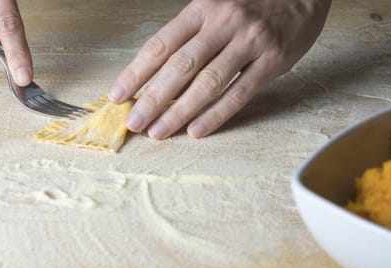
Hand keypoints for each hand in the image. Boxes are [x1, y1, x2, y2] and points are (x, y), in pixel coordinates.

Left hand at [108, 0, 331, 138]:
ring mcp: (249, 41)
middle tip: (134, 123)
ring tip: (159, 132)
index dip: (136, 72)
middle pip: (179, 66)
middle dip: (152, 98)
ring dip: (179, 111)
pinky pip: (240, 92)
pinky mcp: (273, 60)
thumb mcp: (217, 5)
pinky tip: (198, 130)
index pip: (160, 44)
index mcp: (202, 8)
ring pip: (207, 82)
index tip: (118, 95)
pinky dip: (217, 114)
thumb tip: (159, 72)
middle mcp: (222, 23)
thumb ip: (192, 33)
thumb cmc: (254, 1)